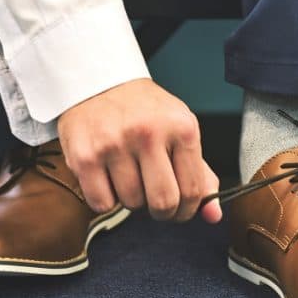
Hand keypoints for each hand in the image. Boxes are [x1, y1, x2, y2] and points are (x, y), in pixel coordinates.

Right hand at [57, 78, 221, 222]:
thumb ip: (200, 175)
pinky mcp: (84, 156)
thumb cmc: (144, 112)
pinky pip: (102, 203)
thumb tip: (213, 216)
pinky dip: (106, 199)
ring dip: (132, 200)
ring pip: (131, 204)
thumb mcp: (179, 132)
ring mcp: (114, 144)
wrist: (99, 82)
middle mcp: (148, 133)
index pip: (192, 191)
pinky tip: (108, 178)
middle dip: (161, 211)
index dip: (187, 210)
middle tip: (154, 200)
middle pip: (163, 203)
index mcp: (181, 127)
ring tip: (128, 176)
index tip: (179, 209)